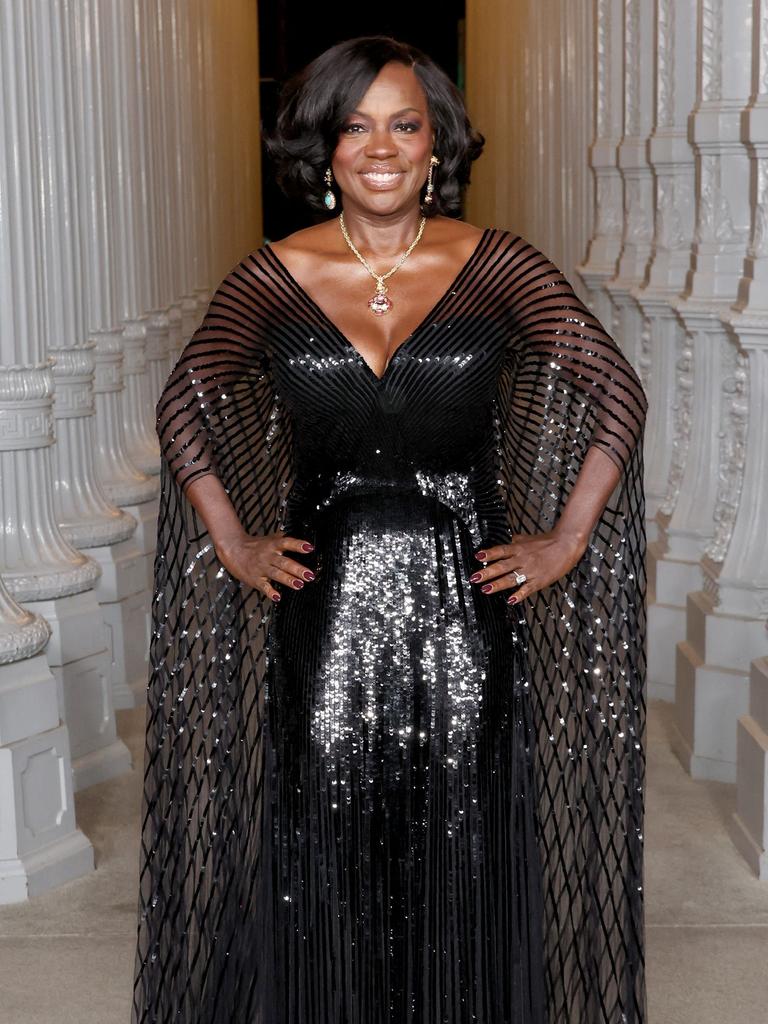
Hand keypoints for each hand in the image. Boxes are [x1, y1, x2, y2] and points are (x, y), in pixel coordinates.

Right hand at [214, 530, 314, 601]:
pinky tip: (277, 597)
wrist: (232, 549)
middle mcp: (268, 556)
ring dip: (288, 580)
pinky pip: (263, 586)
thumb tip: (296, 533)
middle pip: (284, 562)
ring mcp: (261, 568)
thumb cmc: (253, 545)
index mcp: (273, 545)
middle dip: (297, 569)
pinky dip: (270, 592)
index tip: (309, 548)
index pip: (287, 543)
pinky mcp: (255, 579)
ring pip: (276, 574)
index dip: (298, 545)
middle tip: (309, 575)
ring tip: (299, 585)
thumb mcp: (268, 539)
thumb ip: (282, 538)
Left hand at [469, 529, 586, 604]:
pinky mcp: (539, 581)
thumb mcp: (528, 539)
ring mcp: (531, 570)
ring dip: (498, 584)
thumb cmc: (548, 541)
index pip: (501, 550)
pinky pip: (527, 589)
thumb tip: (506, 540)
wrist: (567, 544)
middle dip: (487, 572)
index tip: (477, 556)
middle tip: (474, 578)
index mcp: (519, 548)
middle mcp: (523, 559)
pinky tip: (510, 600)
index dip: (489, 553)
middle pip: (502, 566)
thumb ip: (516, 541)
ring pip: (512, 578)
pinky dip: (519, 595)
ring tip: (485, 589)